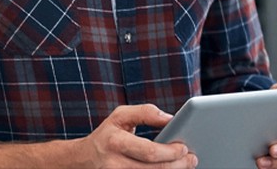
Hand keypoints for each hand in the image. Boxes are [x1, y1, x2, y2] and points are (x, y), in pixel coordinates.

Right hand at [78, 104, 197, 167]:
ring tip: (186, 165)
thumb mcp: (119, 116)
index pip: (149, 151)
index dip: (170, 151)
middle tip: (192, 158)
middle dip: (178, 164)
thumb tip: (170, 118)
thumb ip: (144, 113)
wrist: (84, 160)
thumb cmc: (107, 134)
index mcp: (115, 141)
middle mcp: (115, 164)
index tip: (184, 147)